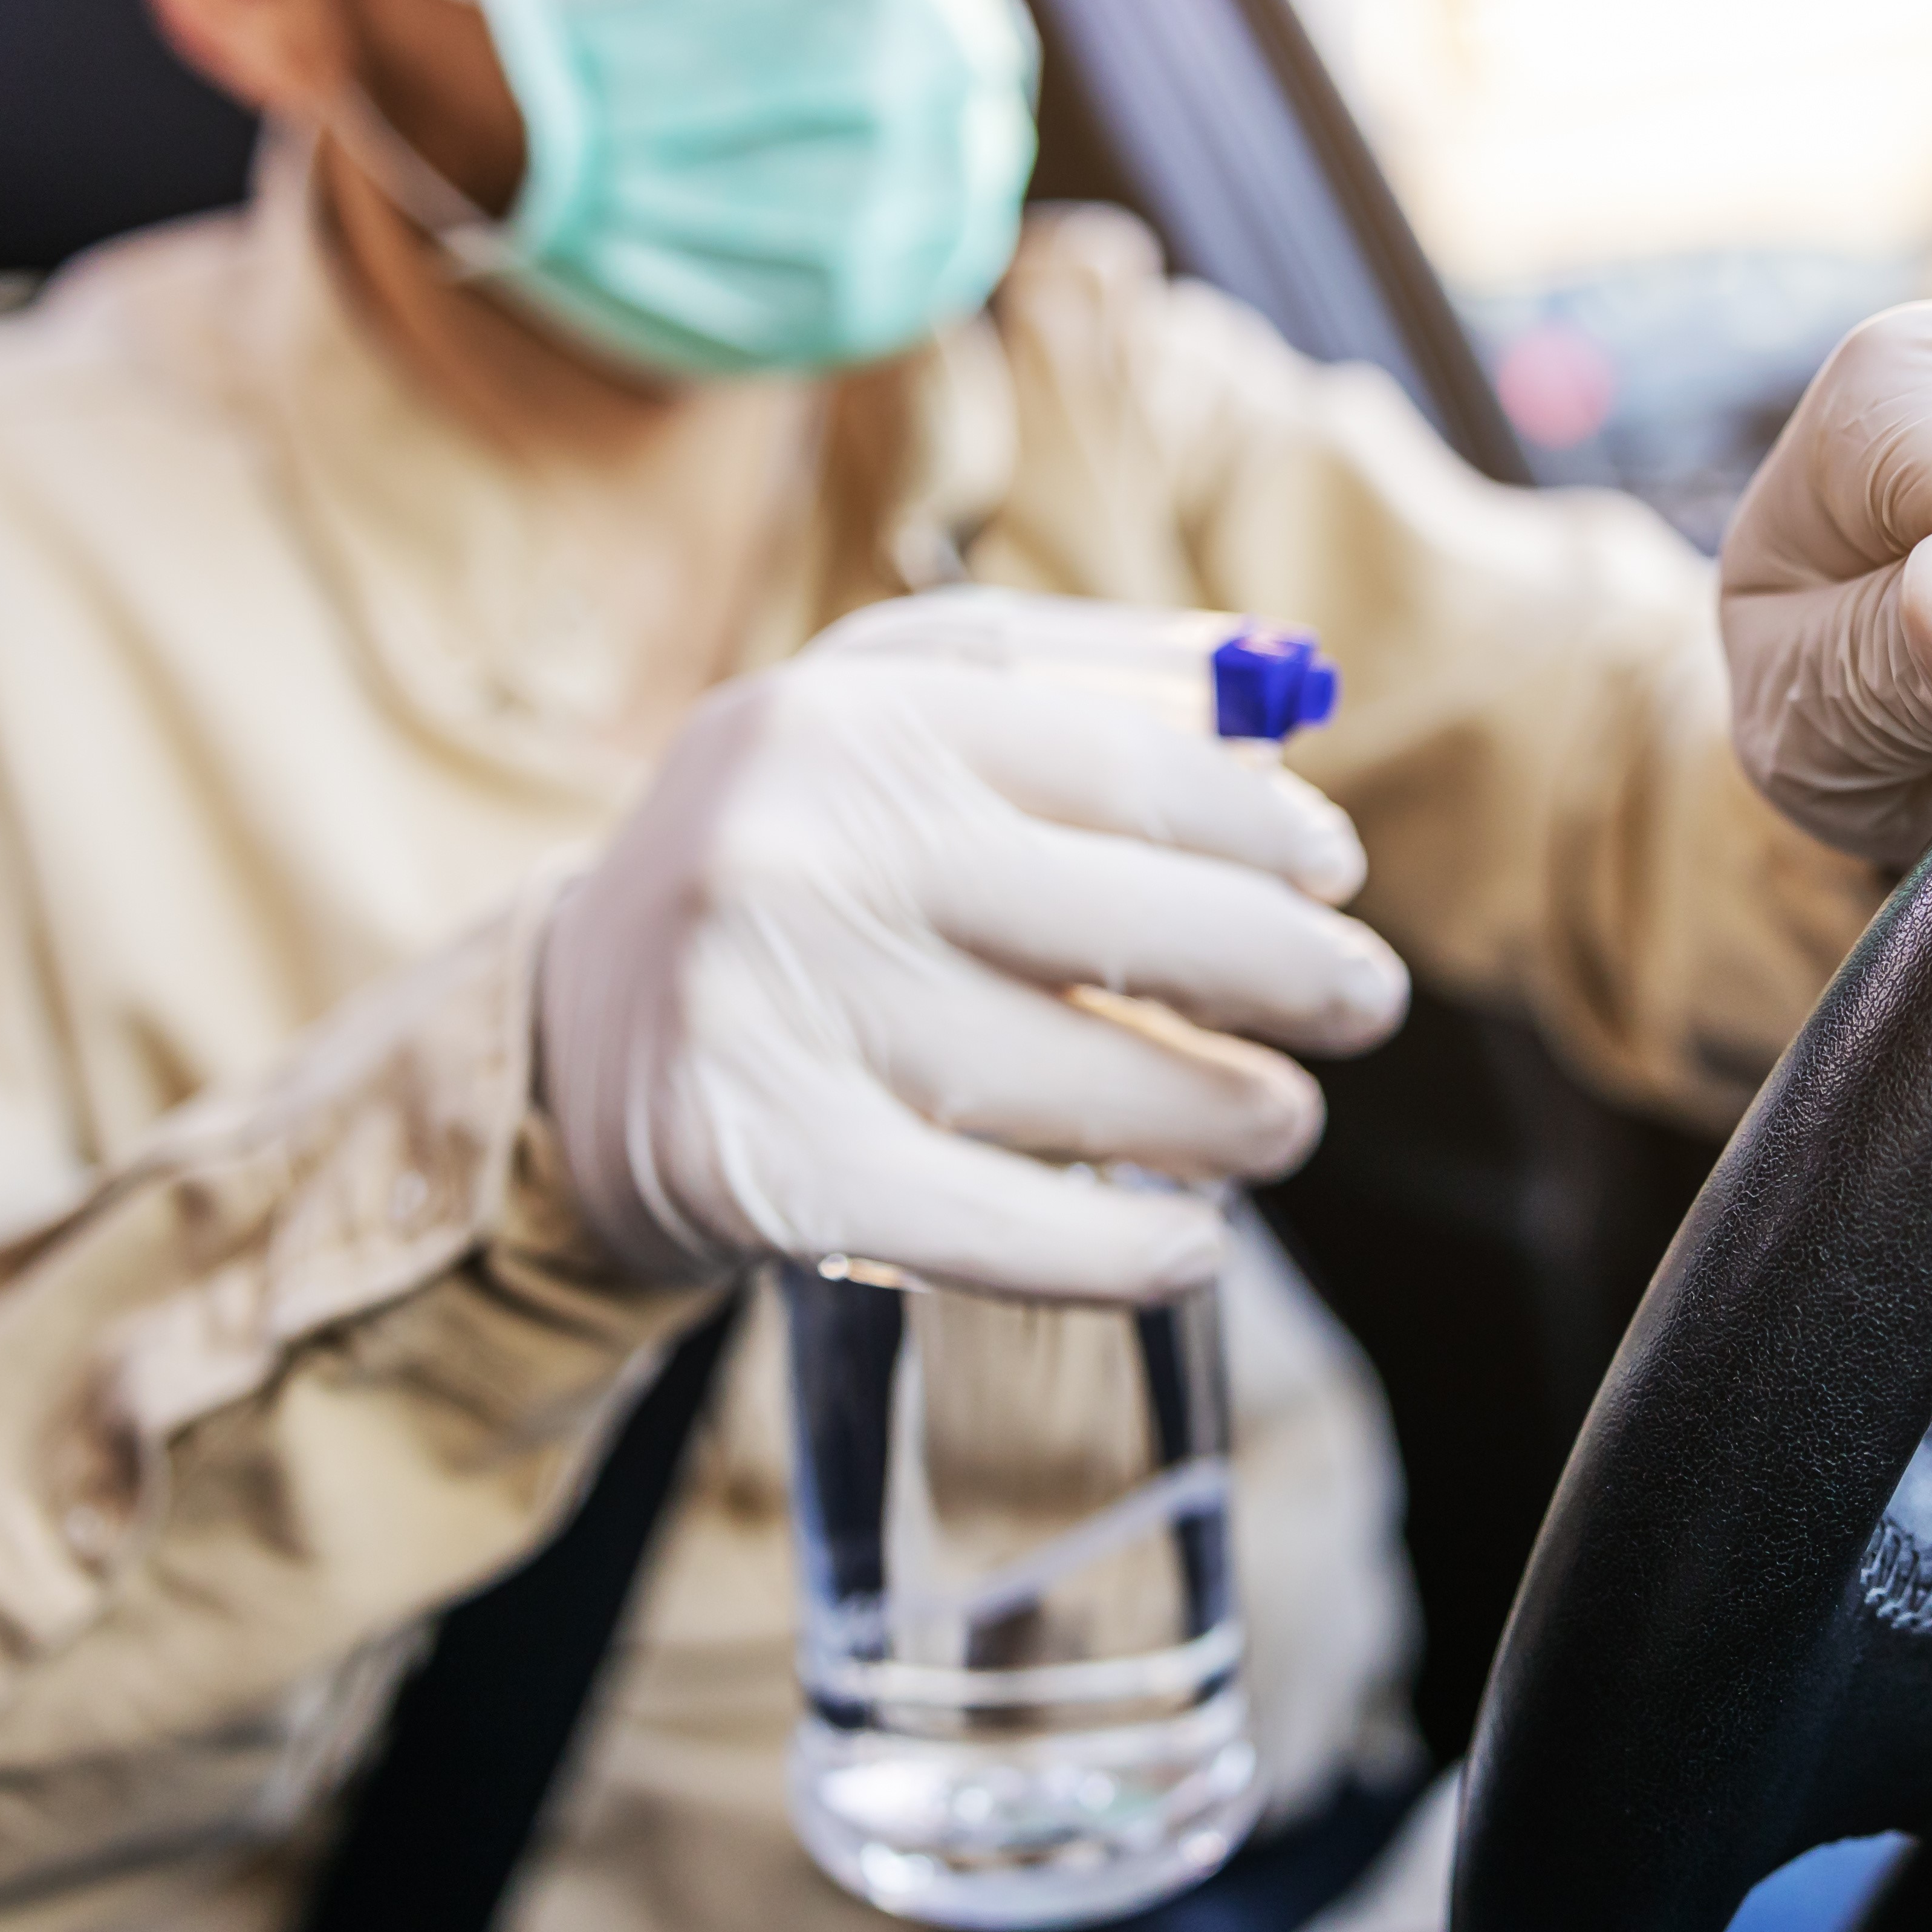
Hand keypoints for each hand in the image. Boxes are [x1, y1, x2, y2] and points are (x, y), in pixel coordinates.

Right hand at [538, 606, 1407, 1301]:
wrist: (569, 1038)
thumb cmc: (788, 863)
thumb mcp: (879, 714)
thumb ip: (1070, 679)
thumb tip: (1283, 700)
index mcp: (848, 717)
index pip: (1125, 768)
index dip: (1260, 831)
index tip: (1335, 874)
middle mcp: (804, 851)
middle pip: (1135, 923)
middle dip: (1291, 973)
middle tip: (1363, 1003)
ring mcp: (781, 1014)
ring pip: (1089, 1084)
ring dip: (1231, 1118)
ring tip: (1279, 1122)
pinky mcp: (772, 1169)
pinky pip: (1002, 1229)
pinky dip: (1124, 1252)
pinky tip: (1194, 1248)